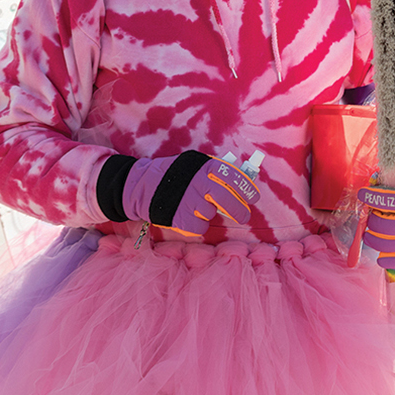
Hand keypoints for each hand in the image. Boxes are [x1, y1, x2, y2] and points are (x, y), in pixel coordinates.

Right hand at [97, 151, 261, 236]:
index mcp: (204, 167)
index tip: (253, 197)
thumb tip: (243, 179)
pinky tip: (188, 218)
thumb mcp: (194, 165)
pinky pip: (198, 229)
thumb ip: (214, 172)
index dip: (245, 188)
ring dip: (207, 215)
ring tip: (196, 208)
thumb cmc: (174, 175)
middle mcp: (197, 183)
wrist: (142, 186)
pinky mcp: (178, 218)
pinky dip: (196, 227)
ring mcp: (188, 201)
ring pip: (210, 215)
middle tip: (243, 215)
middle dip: (239, 209)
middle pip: (227, 199)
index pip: (232, 177)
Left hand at [357, 161, 394, 268]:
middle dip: (373, 222)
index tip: (362, 195)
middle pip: (389, 225)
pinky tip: (380, 259)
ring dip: (377, 241)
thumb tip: (375, 175)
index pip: (390, 199)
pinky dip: (392, 260)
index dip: (373, 197)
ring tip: (369, 237)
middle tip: (368, 218)